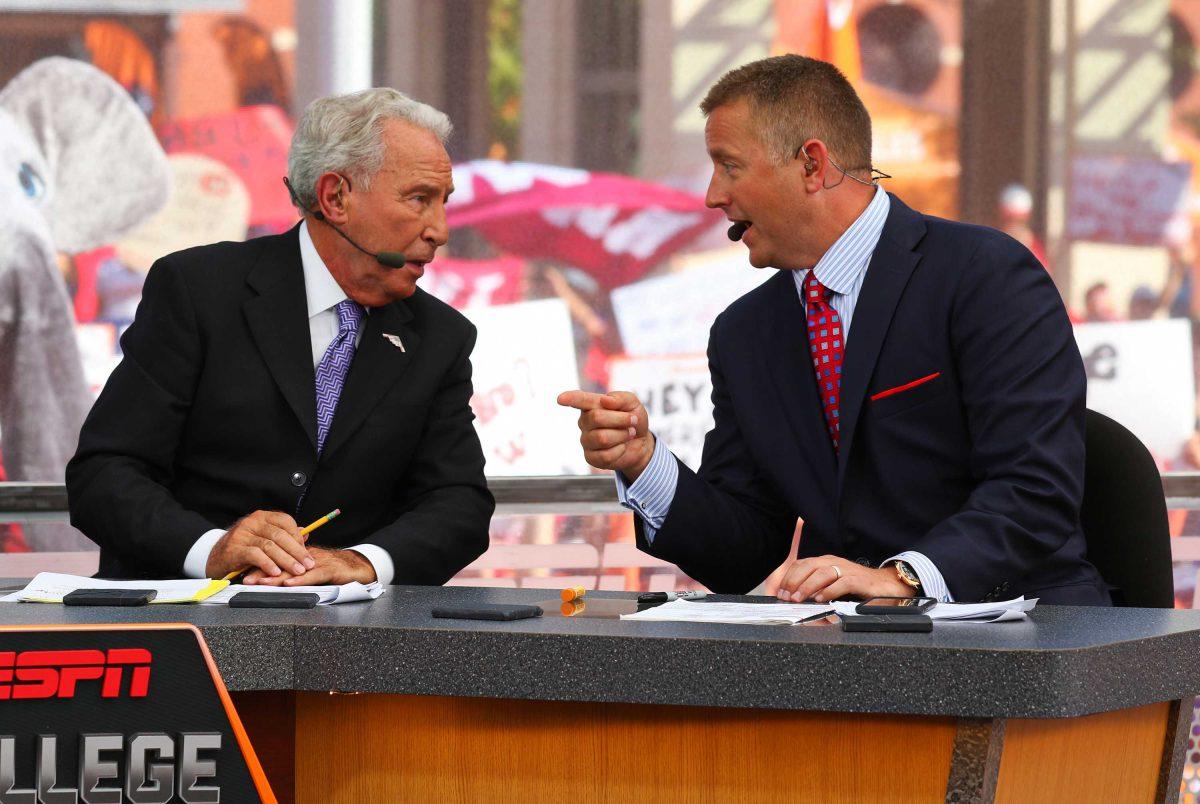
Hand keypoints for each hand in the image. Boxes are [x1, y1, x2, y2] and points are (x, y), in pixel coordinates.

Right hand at [206, 510, 314, 578]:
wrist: (215, 558)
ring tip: (296, 570)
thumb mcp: (263, 539)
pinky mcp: (234, 548)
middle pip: (280, 535)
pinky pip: (255, 555)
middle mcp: (252, 522)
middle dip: (297, 551)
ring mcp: (242, 534)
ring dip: (286, 560)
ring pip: (270, 545)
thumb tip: (305, 533)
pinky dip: (267, 564)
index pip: (285, 521)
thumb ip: (283, 536)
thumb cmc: (242, 549)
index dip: (298, 537)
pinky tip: (275, 572)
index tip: (307, 552)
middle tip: (307, 564)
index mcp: (261, 517)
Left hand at [242, 546, 375, 585]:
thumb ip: (294, 571)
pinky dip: (301, 580)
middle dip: (263, 571)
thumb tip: (272, 579)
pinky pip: (314, 576)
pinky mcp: (331, 571)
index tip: (243, 572)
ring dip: (277, 576)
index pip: (277, 558)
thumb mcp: (310, 569)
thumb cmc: (332, 570)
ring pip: (295, 569)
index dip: (261, 565)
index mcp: (300, 556)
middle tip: (247, 578)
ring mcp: (318, 563)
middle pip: (282, 563)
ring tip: (262, 581)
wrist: (356, 568)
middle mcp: (306, 558)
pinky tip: (289, 584)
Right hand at [557, 390, 654, 481]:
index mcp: (591, 405)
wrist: (641, 442)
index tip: (561, 398)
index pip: (580, 400)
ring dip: (622, 435)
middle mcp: (584, 422)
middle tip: (632, 421)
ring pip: (602, 438)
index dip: (570, 399)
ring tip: (628, 434)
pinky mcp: (590, 457)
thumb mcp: (633, 403)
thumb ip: (621, 398)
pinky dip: (620, 450)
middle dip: (620, 419)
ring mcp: (586, 440)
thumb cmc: (632, 419)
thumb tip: (605, 401)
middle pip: (597, 417)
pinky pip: (606, 455)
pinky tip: (621, 447)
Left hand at [775, 556, 914, 602]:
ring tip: (798, 598)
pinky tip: (820, 599)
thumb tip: (797, 597)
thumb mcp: (833, 582)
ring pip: (821, 573)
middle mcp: (834, 562)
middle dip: (794, 581)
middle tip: (786, 596)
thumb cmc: (858, 585)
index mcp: (826, 561)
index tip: (781, 592)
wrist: (886, 584)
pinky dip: (828, 591)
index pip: (801, 564)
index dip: (789, 577)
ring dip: (807, 586)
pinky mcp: (858, 580)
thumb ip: (817, 586)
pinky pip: (840, 583)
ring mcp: (846, 570)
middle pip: (808, 566)